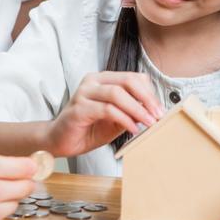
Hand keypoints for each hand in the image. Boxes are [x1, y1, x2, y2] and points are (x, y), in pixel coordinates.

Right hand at [43, 71, 163, 156]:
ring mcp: (84, 93)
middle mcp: (93, 81)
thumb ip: (131, 112)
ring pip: (117, 94)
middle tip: (158, 115)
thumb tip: (154, 111)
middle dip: (147, 98)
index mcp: (103, 80)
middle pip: (127, 81)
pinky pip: (107, 110)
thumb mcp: (116, 119)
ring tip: (148, 123)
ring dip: (137, 109)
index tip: (160, 110)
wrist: (59, 141)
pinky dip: (124, 119)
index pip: (133, 78)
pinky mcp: (79, 108)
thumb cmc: (88, 129)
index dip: (149, 93)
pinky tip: (132, 128)